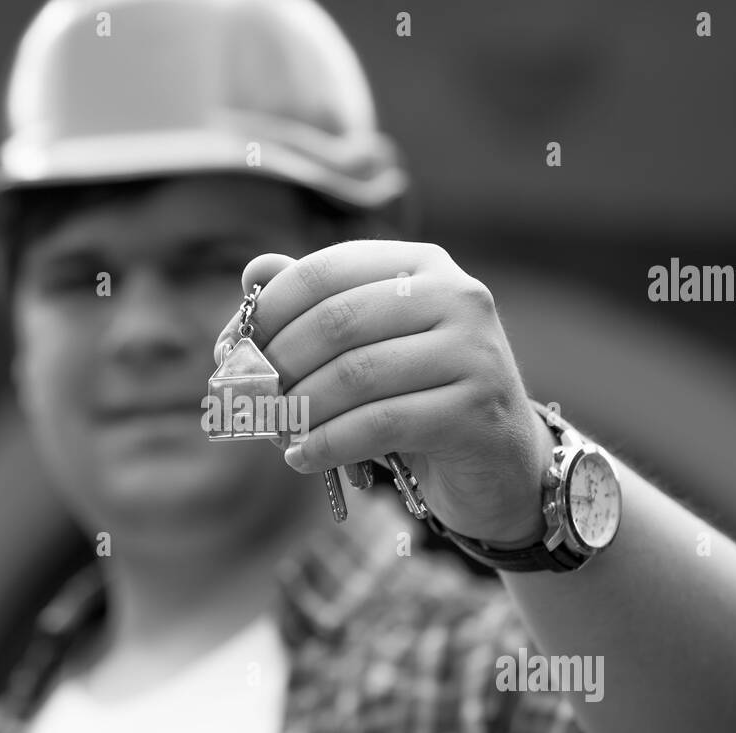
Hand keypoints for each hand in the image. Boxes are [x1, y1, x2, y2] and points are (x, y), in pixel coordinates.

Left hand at [213, 241, 554, 546]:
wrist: (502, 464)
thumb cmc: (420, 398)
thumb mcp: (369, 347)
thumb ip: (316, 307)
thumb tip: (253, 272)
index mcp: (423, 265)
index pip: (326, 271)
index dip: (269, 310)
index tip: (233, 349)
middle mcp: (457, 296)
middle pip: (336, 322)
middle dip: (278, 363)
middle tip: (248, 398)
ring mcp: (473, 353)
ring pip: (356, 376)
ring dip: (299, 409)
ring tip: (276, 430)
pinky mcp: (475, 412)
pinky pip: (379, 425)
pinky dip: (327, 445)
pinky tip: (301, 458)